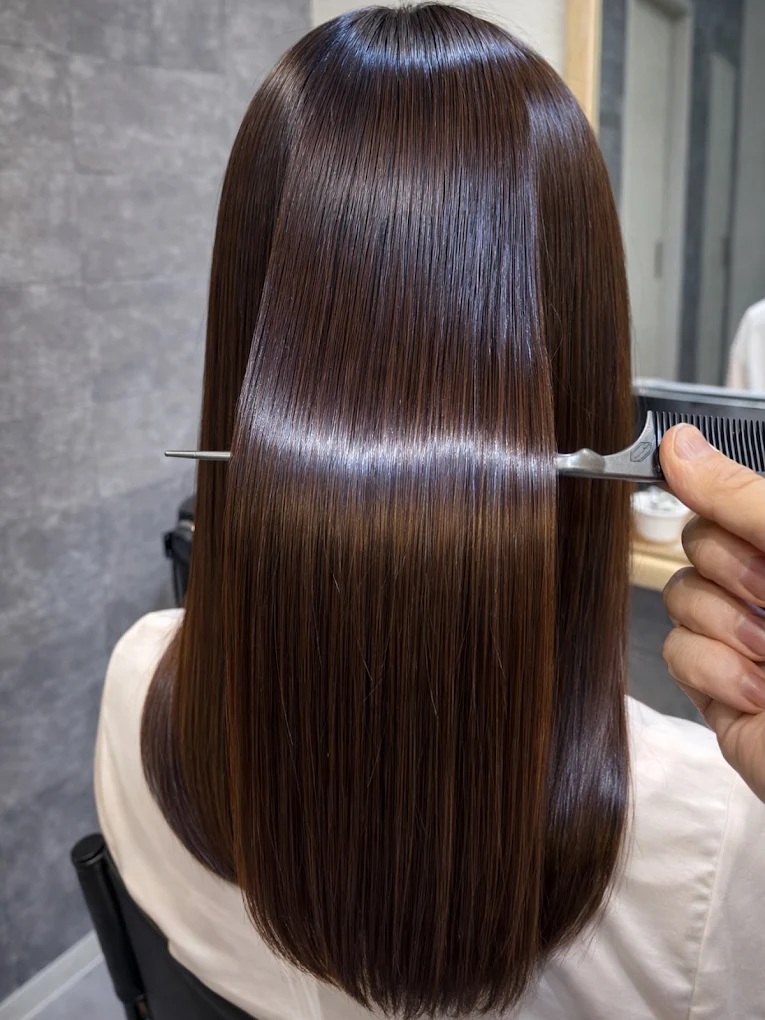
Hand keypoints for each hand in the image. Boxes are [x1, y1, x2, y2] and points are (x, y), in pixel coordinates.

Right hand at [660, 424, 764, 802]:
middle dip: (734, 572)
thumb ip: (743, 499)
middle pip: (694, 541)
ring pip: (678, 596)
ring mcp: (743, 635)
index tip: (718, 509)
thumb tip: (677, 445)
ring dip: (728, 628)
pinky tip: (761, 693)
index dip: (719, 502)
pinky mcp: (718, 687)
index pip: (727, 494)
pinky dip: (716, 673)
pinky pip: (674, 652)